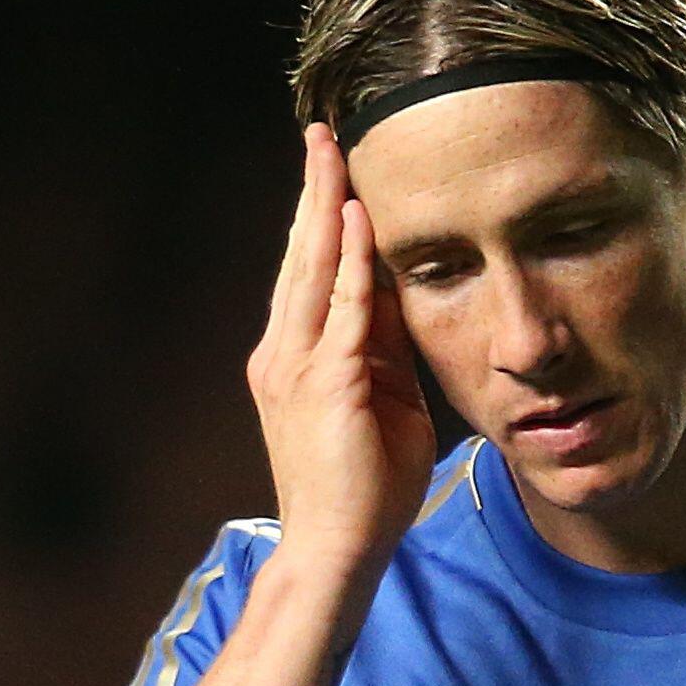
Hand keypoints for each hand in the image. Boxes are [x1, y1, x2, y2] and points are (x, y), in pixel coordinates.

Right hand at [246, 122, 435, 573]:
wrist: (338, 550)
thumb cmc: (364, 492)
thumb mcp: (384, 407)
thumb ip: (386, 354)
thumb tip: (401, 304)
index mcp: (295, 361)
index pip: (311, 276)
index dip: (322, 221)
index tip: (333, 173)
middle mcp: (284, 354)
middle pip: (300, 256)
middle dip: (312, 192)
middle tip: (320, 135)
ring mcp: (298, 367)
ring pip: (314, 269)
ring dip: (326, 205)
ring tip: (332, 151)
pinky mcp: (326, 384)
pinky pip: (344, 308)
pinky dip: (353, 259)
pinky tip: (359, 216)